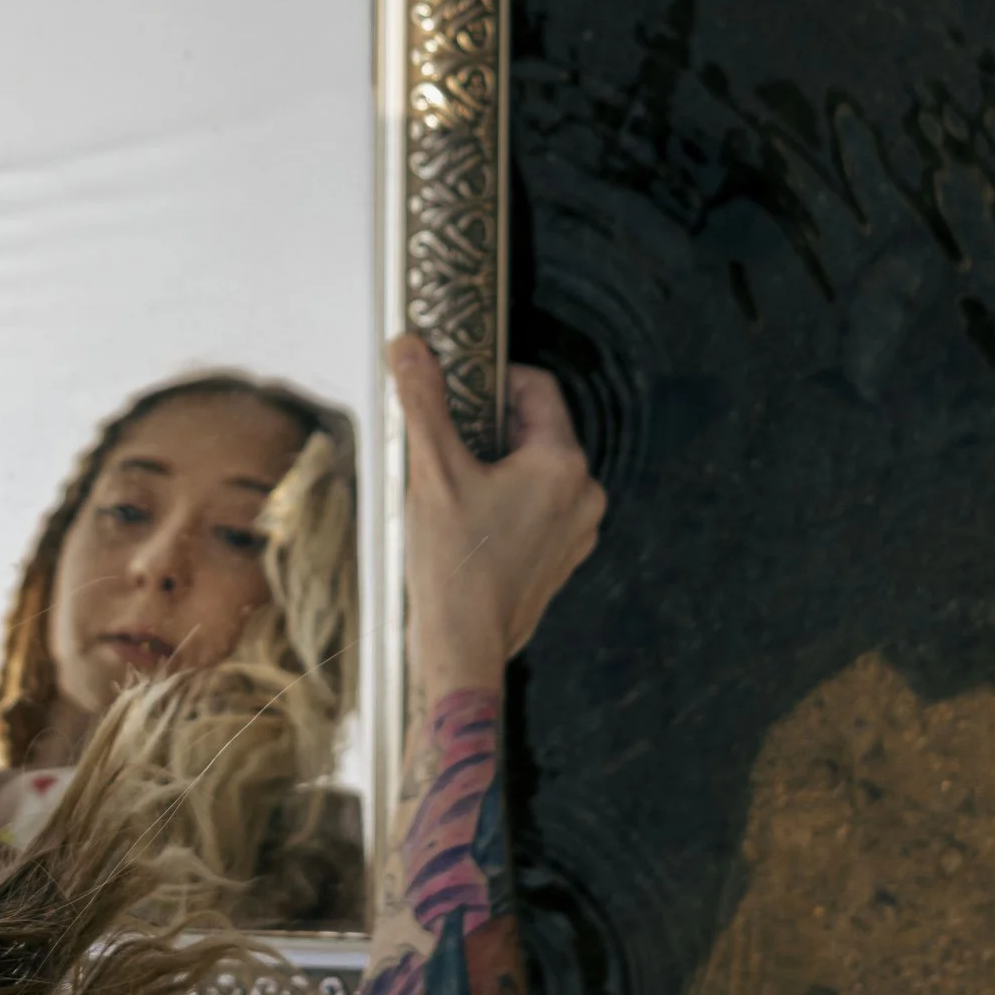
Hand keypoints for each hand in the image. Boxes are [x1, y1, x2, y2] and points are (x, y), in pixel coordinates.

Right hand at [391, 333, 604, 691]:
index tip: (456, 391)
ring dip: (498, 465)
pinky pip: (540, 507)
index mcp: (562, 463)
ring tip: (454, 488)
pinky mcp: (565, 557)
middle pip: (537, 428)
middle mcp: (584, 493)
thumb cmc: (453, 564)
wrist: (464, 647)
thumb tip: (410, 347)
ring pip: (537, 469)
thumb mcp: (432, 472)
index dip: (493, 379)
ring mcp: (579, 529)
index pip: (536, 388)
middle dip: (490, 427)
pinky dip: (509, 501)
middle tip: (445, 445)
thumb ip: (424, 403)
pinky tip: (471, 521)